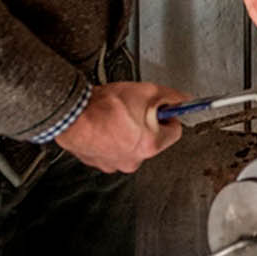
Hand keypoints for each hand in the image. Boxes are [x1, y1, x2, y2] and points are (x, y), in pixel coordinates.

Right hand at [54, 80, 189, 172]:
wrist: (72, 115)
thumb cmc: (105, 106)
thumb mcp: (147, 91)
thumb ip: (171, 96)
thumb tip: (184, 100)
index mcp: (150, 145)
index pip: (175, 132)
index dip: (169, 115)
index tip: (161, 109)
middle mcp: (133, 160)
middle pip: (152, 139)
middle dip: (146, 124)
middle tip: (134, 109)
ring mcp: (114, 164)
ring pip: (130, 145)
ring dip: (127, 132)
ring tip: (115, 116)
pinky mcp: (97, 162)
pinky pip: (111, 149)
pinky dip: (109, 138)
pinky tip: (103, 124)